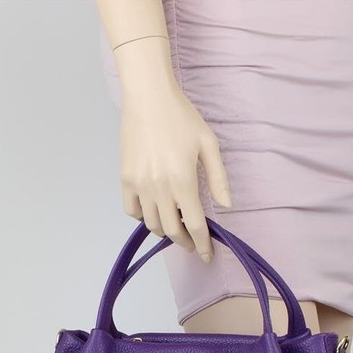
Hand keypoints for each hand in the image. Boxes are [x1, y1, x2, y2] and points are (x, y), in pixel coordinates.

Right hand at [119, 80, 231, 262]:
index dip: (202, 245)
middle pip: (173, 231)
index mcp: (183, 182)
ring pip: (152, 224)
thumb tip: (226, 207)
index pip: (195, 225)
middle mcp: (160, 188)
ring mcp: (140, 185)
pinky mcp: (125, 179)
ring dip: (166, 231)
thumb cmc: (182, 117)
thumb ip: (218, 179)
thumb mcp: (209, 145)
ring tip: (175, 225)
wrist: (148, 96)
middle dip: (185, 242)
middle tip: (192, 242)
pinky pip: (132, 210)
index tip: (207, 255)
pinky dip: (143, 217)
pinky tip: (154, 210)